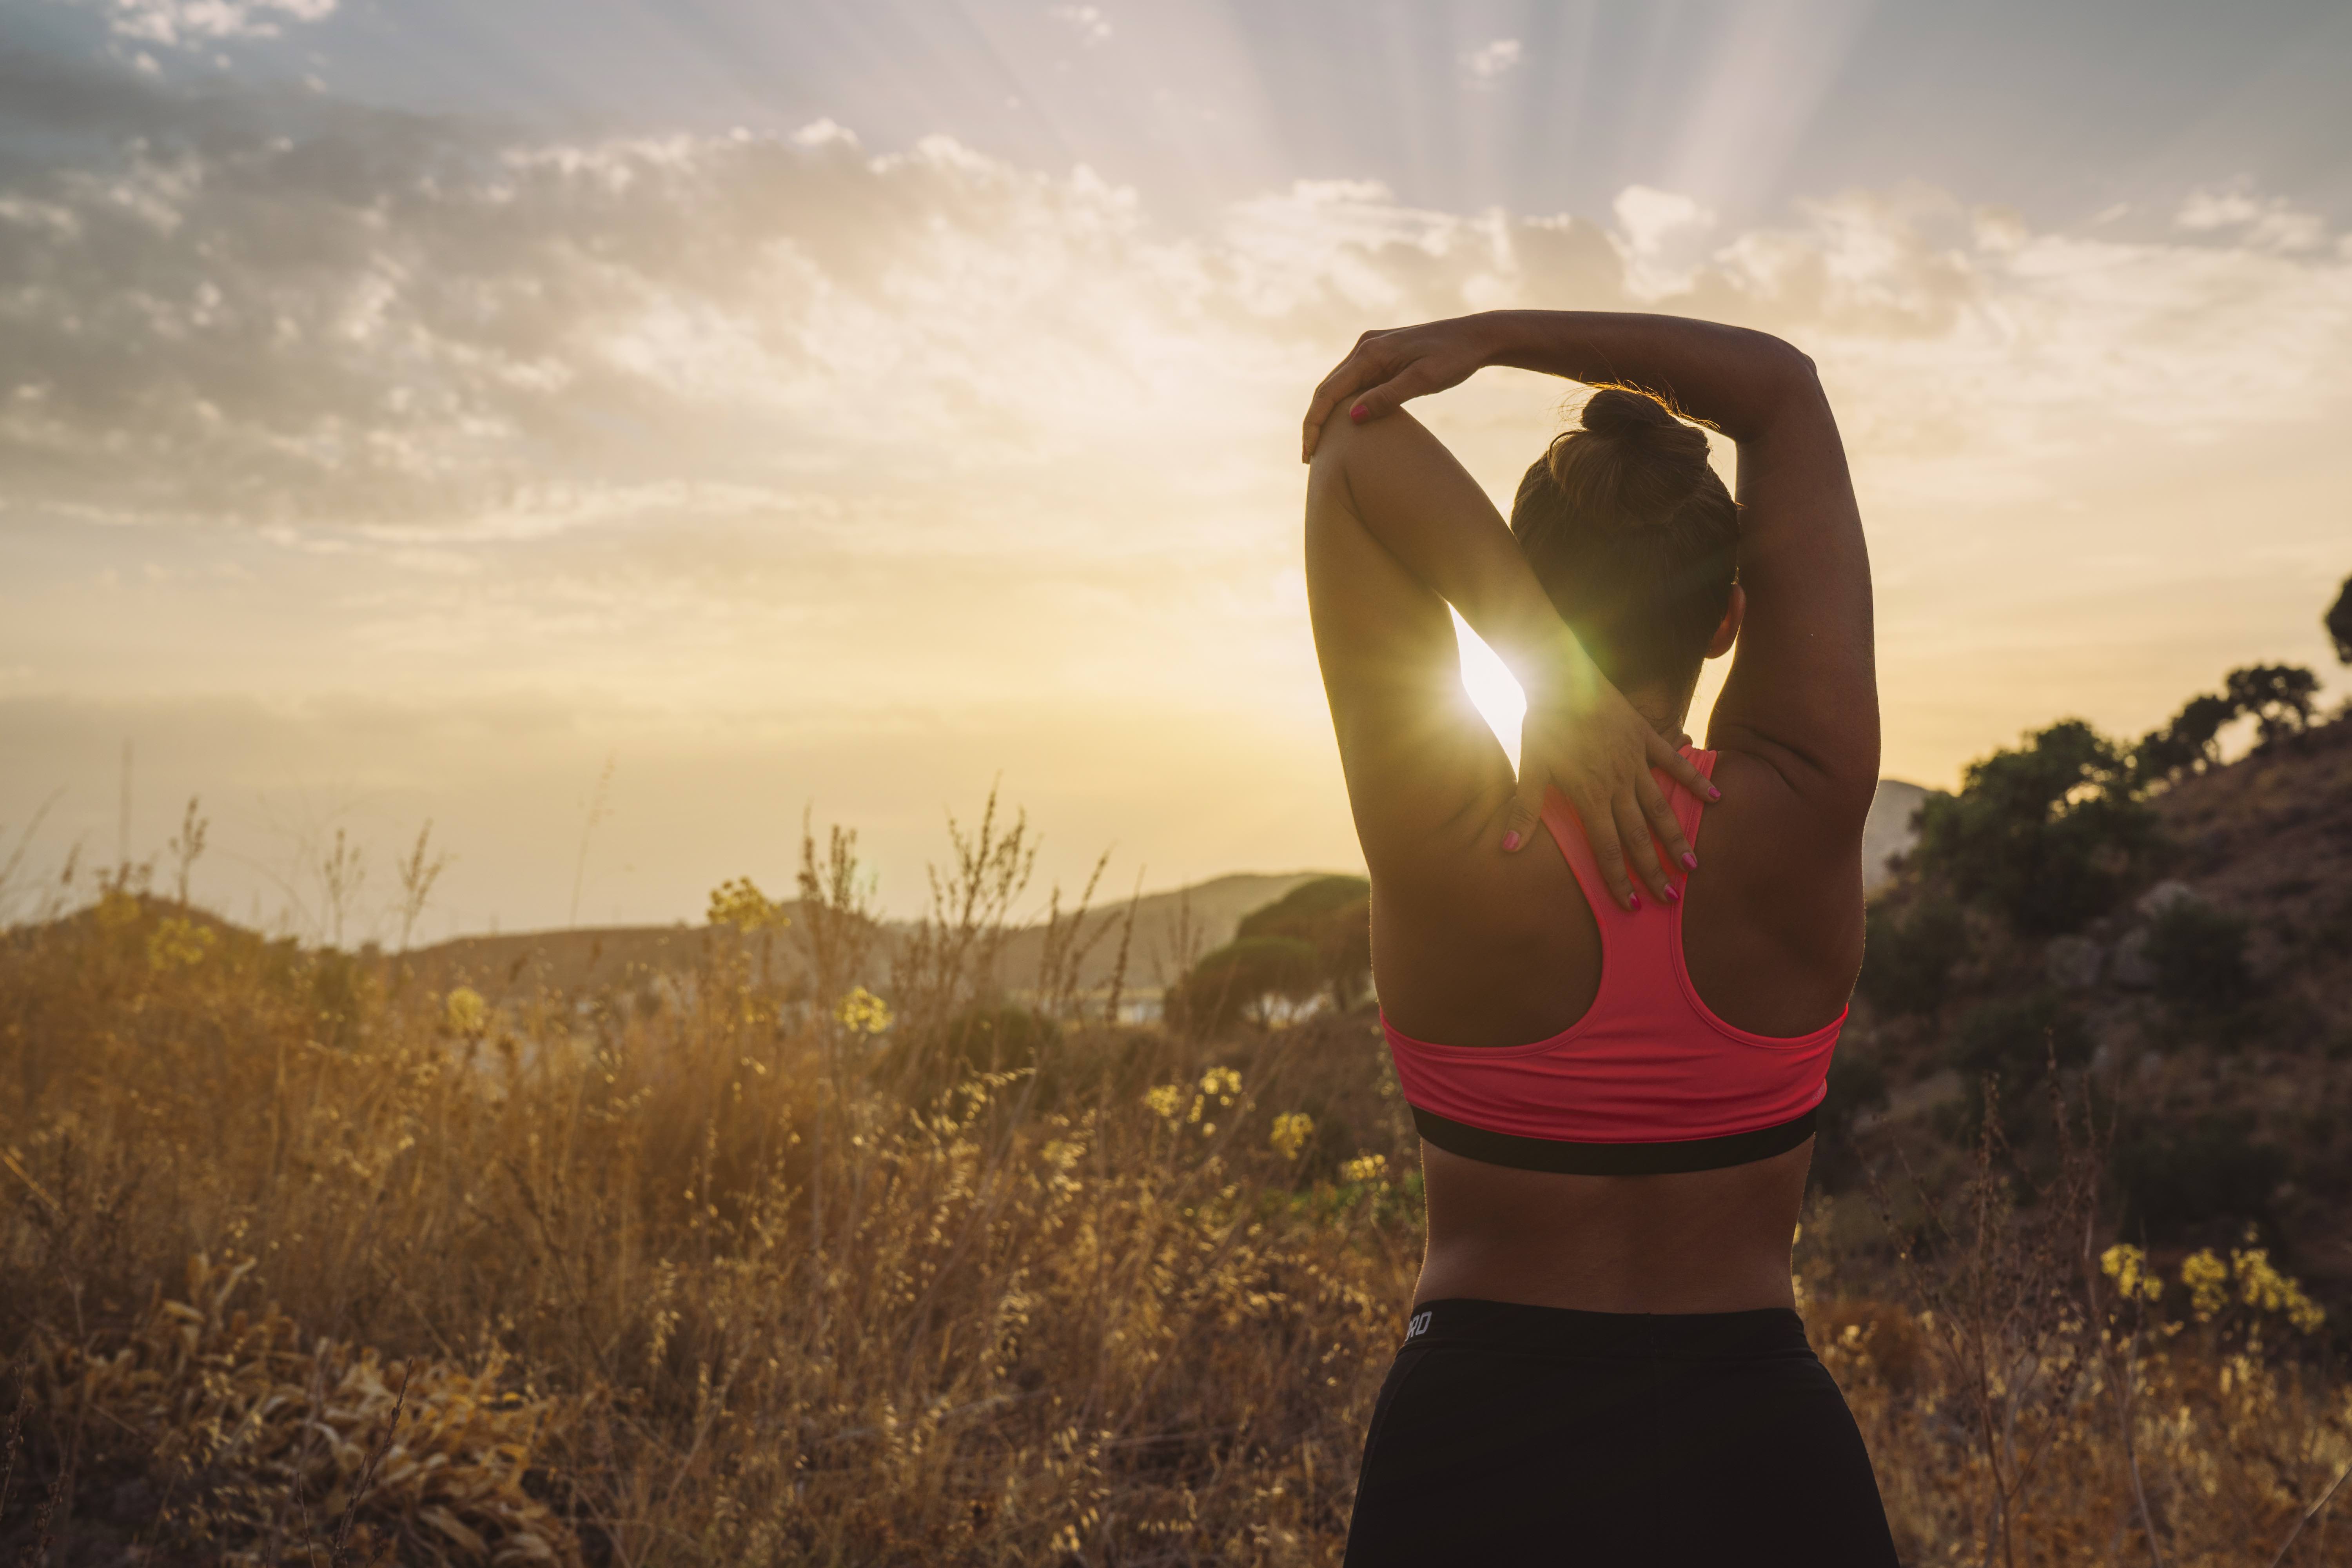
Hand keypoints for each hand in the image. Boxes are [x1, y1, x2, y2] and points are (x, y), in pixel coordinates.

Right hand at [1302, 316, 1497, 460]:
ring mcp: (1370, 349)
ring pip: (1338, 385)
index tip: (1308, 454)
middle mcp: (1364, 347)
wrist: (1476, 337)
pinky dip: (1343, 403)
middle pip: (1327, 389)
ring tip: (1321, 446)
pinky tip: (1343, 423)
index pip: (1328, 392)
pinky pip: (1353, 381)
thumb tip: (1352, 417)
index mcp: (1369, 353)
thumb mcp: (1424, 380)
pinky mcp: (1380, 355)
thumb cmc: (1454, 358)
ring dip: (1326, 414)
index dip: (1313, 424)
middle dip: (1314, 423)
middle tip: (1309, 457)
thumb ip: (1388, 397)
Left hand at [1502, 635, 1716, 910]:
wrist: (1562, 674)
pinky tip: (1715, 797)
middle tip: (1671, 899)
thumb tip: (1507, 849)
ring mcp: (1636, 761)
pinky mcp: (1646, 738)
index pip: (1606, 848)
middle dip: (1653, 870)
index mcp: (1589, 795)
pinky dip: (1695, 780)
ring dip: (1676, 838)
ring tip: (1692, 865)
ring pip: (1661, 808)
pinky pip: (1675, 763)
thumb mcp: (1530, 767)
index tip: (1632, 904)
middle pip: (1638, 836)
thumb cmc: (1544, 722)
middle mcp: (1618, 784)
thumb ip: (1524, 809)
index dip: (1619, 879)